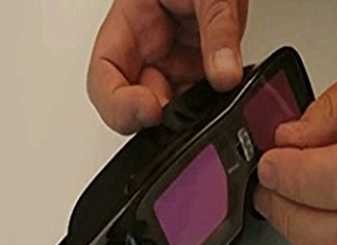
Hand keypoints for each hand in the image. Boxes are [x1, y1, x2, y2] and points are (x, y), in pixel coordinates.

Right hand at [87, 0, 247, 133]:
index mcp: (131, 24)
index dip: (118, 104)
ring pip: (170, 113)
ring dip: (189, 118)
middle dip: (160, 119)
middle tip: (187, 117)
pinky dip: (210, 112)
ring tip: (211, 100)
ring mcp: (175, 66)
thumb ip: (218, 30)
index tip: (149, 111)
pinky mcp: (199, 75)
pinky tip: (224, 102)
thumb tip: (224, 75)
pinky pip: (199, 105)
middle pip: (136, 105)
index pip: (104, 77)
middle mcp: (148, 52)